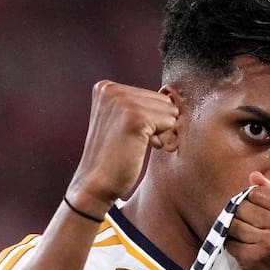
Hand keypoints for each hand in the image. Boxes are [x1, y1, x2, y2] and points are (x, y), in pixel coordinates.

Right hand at [65, 80, 178, 212]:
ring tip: (135, 144)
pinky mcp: (135, 117)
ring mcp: (123, 101)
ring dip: (160, 132)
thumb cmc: (112, 157)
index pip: (152, 95)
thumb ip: (139, 104)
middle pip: (162, 101)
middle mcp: (112, 89)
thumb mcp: (120, 121)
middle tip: (134, 142)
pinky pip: (169, 122)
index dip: (149, 120)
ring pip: (168, 111)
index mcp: (106, 87)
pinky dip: (161, 139)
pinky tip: (141, 148)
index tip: (128, 134)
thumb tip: (173, 96)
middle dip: (157, 124)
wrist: (95, 183)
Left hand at [227, 171, 269, 269]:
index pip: (260, 193)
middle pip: (245, 207)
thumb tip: (253, 176)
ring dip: (233, 232)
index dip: (250, 200)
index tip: (251, 212)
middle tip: (244, 228)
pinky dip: (231, 246)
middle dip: (239, 216)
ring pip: (234, 223)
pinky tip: (241, 251)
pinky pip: (230, 242)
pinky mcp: (253, 259)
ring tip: (243, 239)